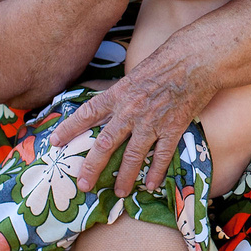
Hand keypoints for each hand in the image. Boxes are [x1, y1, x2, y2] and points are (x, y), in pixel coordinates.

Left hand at [51, 34, 217, 195]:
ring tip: (119, 192)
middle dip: (92, 166)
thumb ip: (124, 93)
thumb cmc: (168, 59)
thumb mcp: (136, 73)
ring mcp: (152, 121)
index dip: (69, 129)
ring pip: (133, 155)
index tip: (54, 142)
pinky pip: (162, 155)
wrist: (196, 59)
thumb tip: (114, 105)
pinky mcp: (173, 128)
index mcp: (119, 93)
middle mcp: (130, 110)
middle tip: (83, 184)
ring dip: (125, 176)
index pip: (87, 113)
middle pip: (105, 143)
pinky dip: (156, 172)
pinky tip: (150, 185)